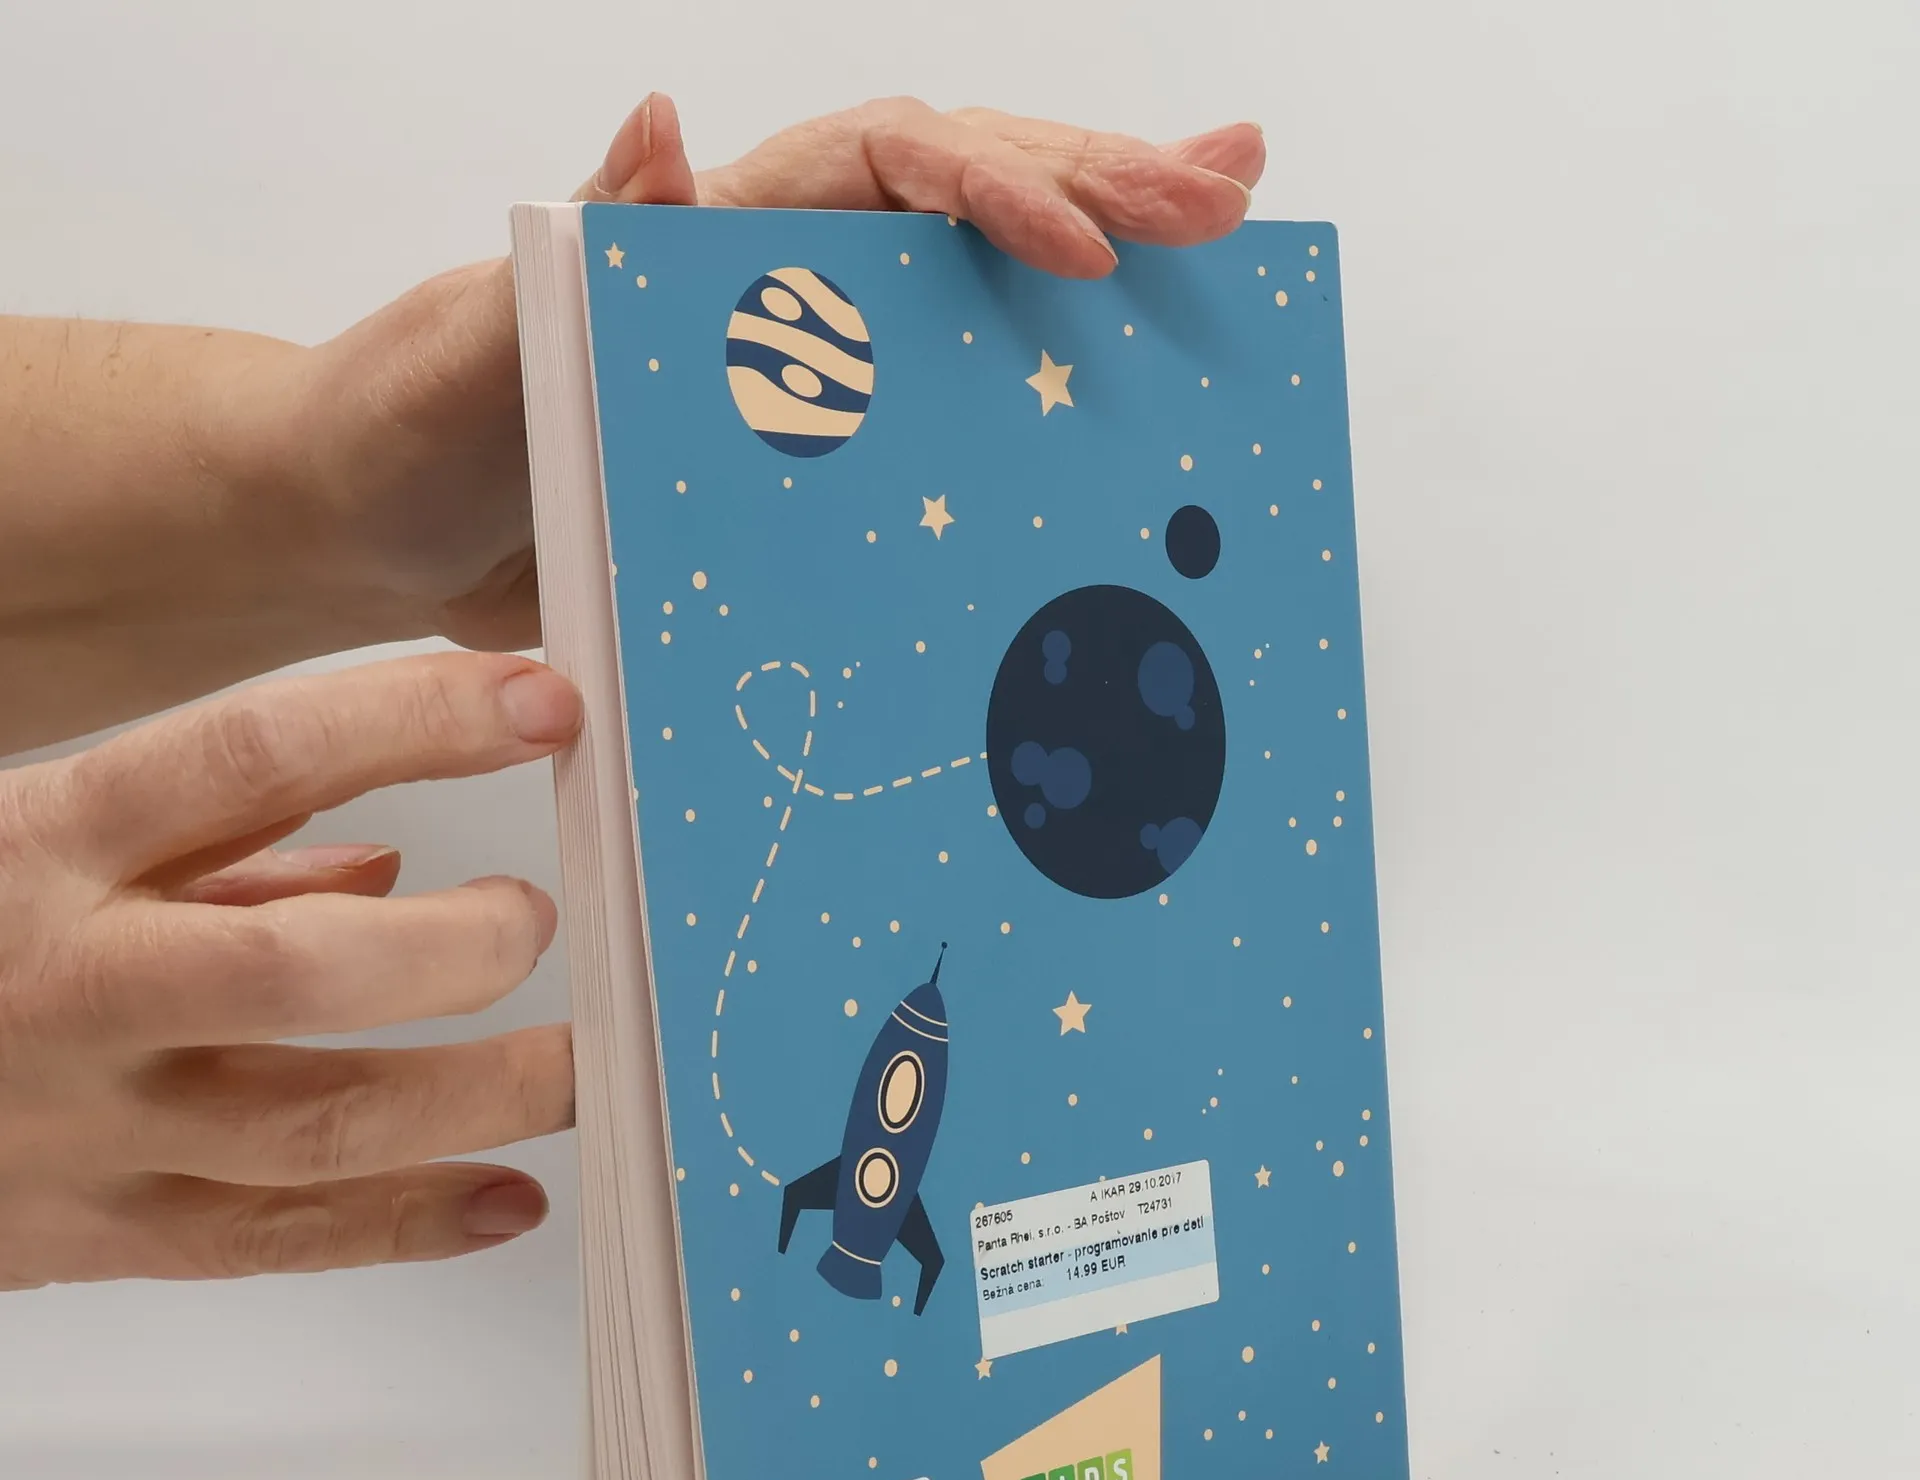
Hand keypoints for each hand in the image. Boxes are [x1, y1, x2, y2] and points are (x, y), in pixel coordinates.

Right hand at [0, 651, 581, 1287]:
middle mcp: (76, 988)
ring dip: (483, 1095)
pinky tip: (512, 1198)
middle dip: (457, 947)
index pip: (255, 753)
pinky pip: (280, 1240)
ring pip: (321, 1125)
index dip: (417, 719)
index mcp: (49, 849)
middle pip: (302, 970)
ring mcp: (91, 1129)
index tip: (544, 703)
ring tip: (585, 1068)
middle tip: (540, 919)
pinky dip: (413, 1222)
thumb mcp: (34, 835)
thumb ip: (214, 839)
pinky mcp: (104, 1236)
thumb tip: (392, 863)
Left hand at [300, 96, 1266, 655]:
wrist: (374, 535)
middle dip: (1102, 181)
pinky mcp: (808, 456)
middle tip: (1232, 190)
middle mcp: (779, 283)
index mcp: (710, 235)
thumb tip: (666, 126)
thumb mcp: (471, 341)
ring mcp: (805, 366)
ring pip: (972, 287)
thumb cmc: (403, 426)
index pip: (882, 167)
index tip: (1093, 244)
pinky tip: (1113, 406)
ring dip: (1097, 253)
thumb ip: (574, 252)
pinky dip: (1032, 400)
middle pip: (964, 192)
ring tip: (1222, 235)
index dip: (994, 186)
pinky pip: (939, 411)